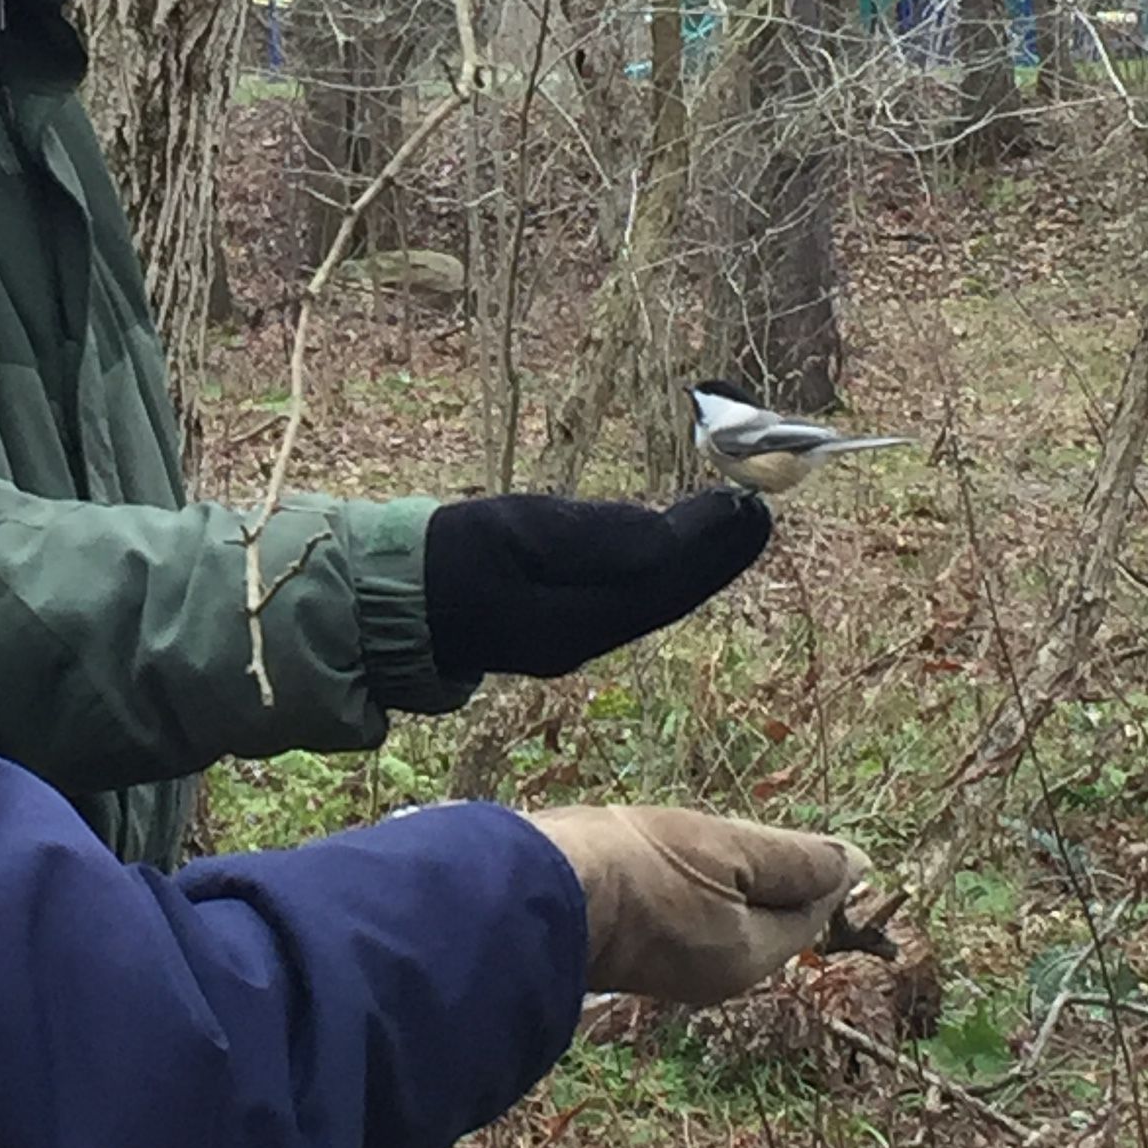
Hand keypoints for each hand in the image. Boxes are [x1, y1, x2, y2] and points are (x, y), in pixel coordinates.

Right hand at [423, 489, 767, 681]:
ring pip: (651, 601)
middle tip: (758, 512)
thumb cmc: (445, 558)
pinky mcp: (558, 628)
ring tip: (734, 522)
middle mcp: (583, 641)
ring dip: (695, 563)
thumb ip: (593, 537)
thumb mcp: (516, 532)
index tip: (750, 505)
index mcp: (575, 623)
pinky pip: (628, 600)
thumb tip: (670, 535)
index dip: (712, 548)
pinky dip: (660, 570)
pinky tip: (675, 547)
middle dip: (716, 556)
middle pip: (667, 597)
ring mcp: (571, 639)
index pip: (663, 584)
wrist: (390, 602)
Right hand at [525, 804, 864, 1004]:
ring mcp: (671, 970)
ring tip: (696, 838)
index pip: (810, 911)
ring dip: (722, 878)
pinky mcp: (632, 952)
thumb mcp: (728, 850)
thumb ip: (796, 860)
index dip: (818, 869)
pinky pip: (682, 916)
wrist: (532, 892)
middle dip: (767, 875)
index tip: (805, 832)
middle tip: (742, 828)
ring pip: (721, 915)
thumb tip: (858, 865)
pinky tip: (658, 860)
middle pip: (765, 918)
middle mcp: (717, 976)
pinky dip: (685, 888)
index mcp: (750, 957)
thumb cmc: (636, 867)